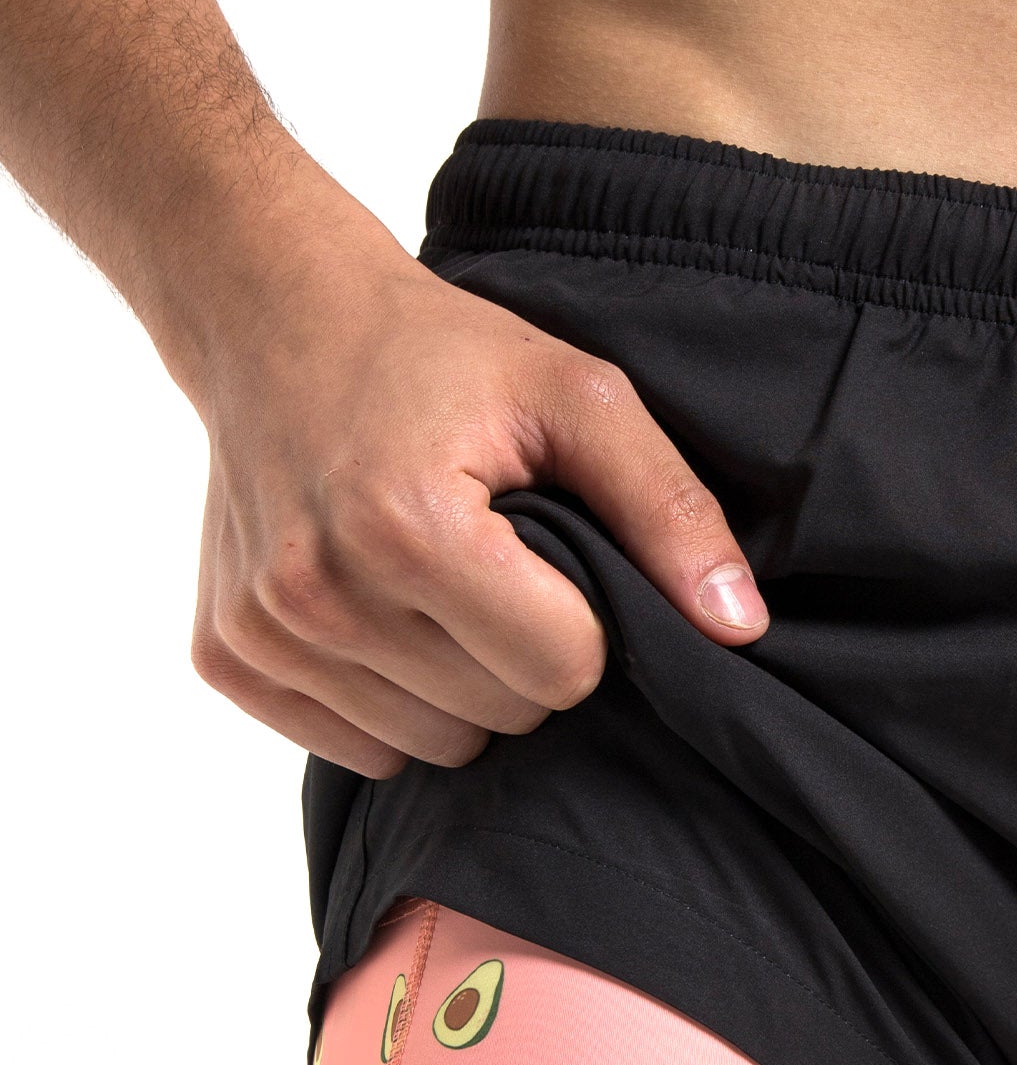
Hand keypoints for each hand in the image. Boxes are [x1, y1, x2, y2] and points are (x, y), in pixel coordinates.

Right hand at [189, 242, 766, 777]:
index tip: (553, 561)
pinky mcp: (228, 658)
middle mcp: (320, 591)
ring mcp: (264, 633)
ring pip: (435, 748)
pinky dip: (390, 702)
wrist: (272, 314)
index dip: (585, 626)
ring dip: (459, 688)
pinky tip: (381, 615)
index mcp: (408, 528)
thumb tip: (740, 631)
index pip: (564, 673)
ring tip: (436, 587)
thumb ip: (670, 511)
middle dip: (524, 657)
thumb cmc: (439, 355)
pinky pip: (360, 751)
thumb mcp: (578, 398)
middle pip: (502, 718)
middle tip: (494, 565)